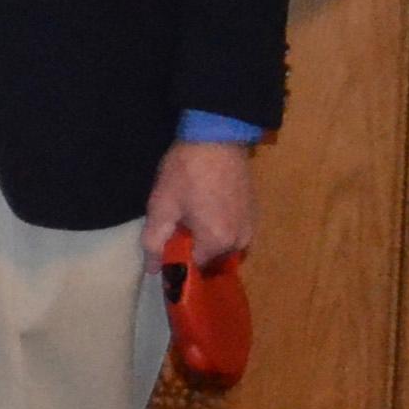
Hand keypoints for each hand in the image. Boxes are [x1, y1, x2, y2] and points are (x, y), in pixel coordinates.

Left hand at [144, 141, 256, 265]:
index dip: (176, 259)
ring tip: (190, 214)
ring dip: (205, 238)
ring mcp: (251, 225)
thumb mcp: (162, 207)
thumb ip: (155, 242)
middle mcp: (241, 240)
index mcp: (219, 242)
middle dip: (192, 249)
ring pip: (223, 246)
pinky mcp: (254, 212)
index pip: (194, 267)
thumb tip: (155, 270)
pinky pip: (233, 232)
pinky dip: (218, 228)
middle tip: (176, 224)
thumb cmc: (186, 172)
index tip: (165, 244)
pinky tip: (204, 208)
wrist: (217, 138)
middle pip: (210, 259)